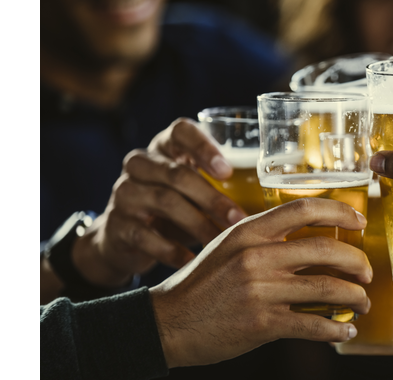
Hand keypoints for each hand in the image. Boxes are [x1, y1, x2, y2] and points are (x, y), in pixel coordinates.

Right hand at [72, 119, 246, 287]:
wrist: (124, 238)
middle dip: (212, 198)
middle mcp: (141, 164)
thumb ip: (222, 185)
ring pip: (163, 201)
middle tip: (238, 219)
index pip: (180, 131)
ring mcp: (125, 192)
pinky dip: (172, 250)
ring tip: (220, 243)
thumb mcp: (194, 190)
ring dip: (197, 224)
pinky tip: (192, 261)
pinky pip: (146, 235)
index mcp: (164, 147)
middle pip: (177, 174)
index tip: (227, 171)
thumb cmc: (176, 208)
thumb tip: (276, 199)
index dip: (203, 147)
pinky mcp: (116, 223)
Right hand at [149, 198, 372, 367]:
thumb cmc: (201, 284)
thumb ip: (263, 239)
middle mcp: (256, 256)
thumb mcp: (227, 248)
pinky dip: (336, 329)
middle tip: (367, 273)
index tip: (359, 222)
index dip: (339, 213)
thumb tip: (310, 242)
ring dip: (355, 297)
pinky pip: (313, 324)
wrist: (166, 322)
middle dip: (357, 262)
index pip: (303, 209)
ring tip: (363, 303)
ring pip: (327, 287)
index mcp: (248, 231)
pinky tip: (345, 330)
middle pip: (326, 250)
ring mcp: (260, 290)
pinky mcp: (262, 323)